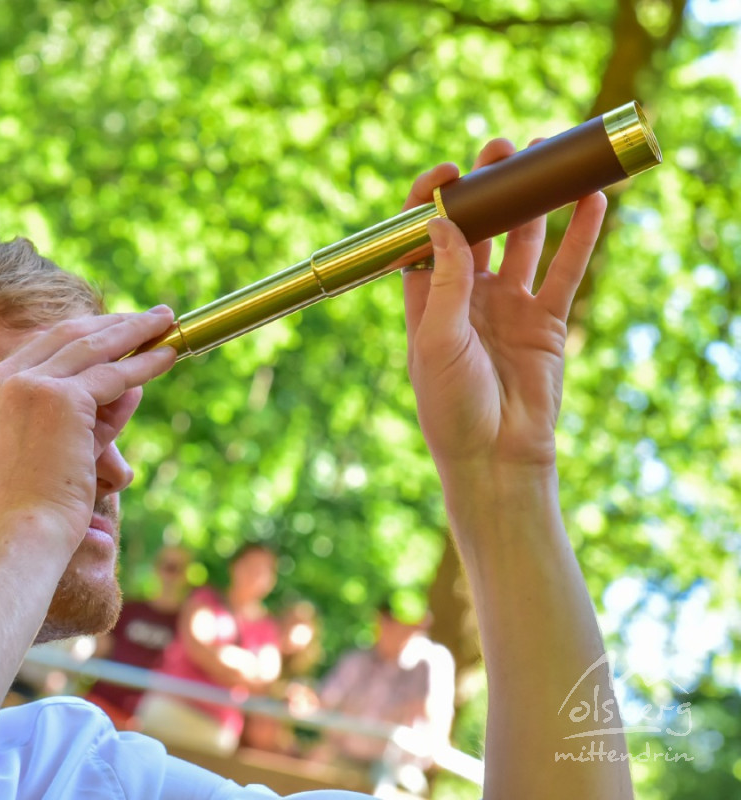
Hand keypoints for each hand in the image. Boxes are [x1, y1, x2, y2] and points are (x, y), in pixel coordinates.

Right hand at [0, 307, 176, 554]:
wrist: (21, 535)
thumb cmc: (35, 507)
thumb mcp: (60, 448)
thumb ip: (92, 414)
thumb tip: (132, 386)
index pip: (42, 345)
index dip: (84, 333)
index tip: (115, 329)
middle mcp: (1, 380)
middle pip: (67, 335)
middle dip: (112, 323)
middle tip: (147, 317)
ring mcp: (28, 385)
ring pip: (93, 347)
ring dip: (135, 332)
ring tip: (165, 321)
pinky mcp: (60, 398)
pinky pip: (113, 374)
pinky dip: (145, 363)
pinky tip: (168, 355)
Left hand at [402, 139, 606, 474]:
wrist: (496, 457)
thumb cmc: (451, 406)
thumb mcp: (435, 340)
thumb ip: (443, 282)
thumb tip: (441, 222)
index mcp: (425, 297)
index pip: (424, 235)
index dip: (432, 199)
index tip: (448, 171)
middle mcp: (465, 295)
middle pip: (477, 226)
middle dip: (489, 186)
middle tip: (501, 147)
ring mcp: (506, 304)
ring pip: (523, 238)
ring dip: (534, 200)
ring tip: (546, 154)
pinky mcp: (545, 320)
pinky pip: (564, 269)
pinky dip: (579, 235)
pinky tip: (590, 200)